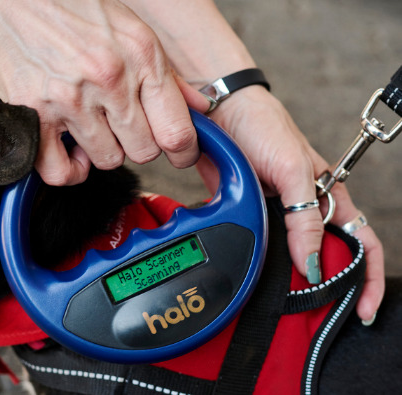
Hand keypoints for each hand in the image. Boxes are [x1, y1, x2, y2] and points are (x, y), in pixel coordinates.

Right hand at [0, 0, 208, 184]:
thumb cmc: (59, 4)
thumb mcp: (125, 24)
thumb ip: (160, 70)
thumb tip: (197, 108)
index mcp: (141, 53)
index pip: (178, 130)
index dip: (182, 151)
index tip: (176, 155)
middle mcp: (110, 77)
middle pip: (143, 151)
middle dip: (133, 144)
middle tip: (116, 126)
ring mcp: (71, 97)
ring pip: (106, 161)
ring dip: (98, 151)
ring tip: (85, 127)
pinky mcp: (33, 113)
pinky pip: (60, 171)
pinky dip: (67, 170)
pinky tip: (65, 149)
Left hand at [205, 86, 382, 321]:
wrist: (218, 114)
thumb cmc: (264, 127)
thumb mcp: (293, 171)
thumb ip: (304, 217)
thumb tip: (311, 263)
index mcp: (330, 197)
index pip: (360, 243)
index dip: (367, 277)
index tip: (364, 309)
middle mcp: (306, 209)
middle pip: (326, 257)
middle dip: (328, 287)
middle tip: (320, 316)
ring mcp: (276, 215)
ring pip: (290, 257)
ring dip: (290, 281)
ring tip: (288, 306)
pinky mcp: (249, 215)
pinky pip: (259, 247)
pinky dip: (260, 265)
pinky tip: (256, 280)